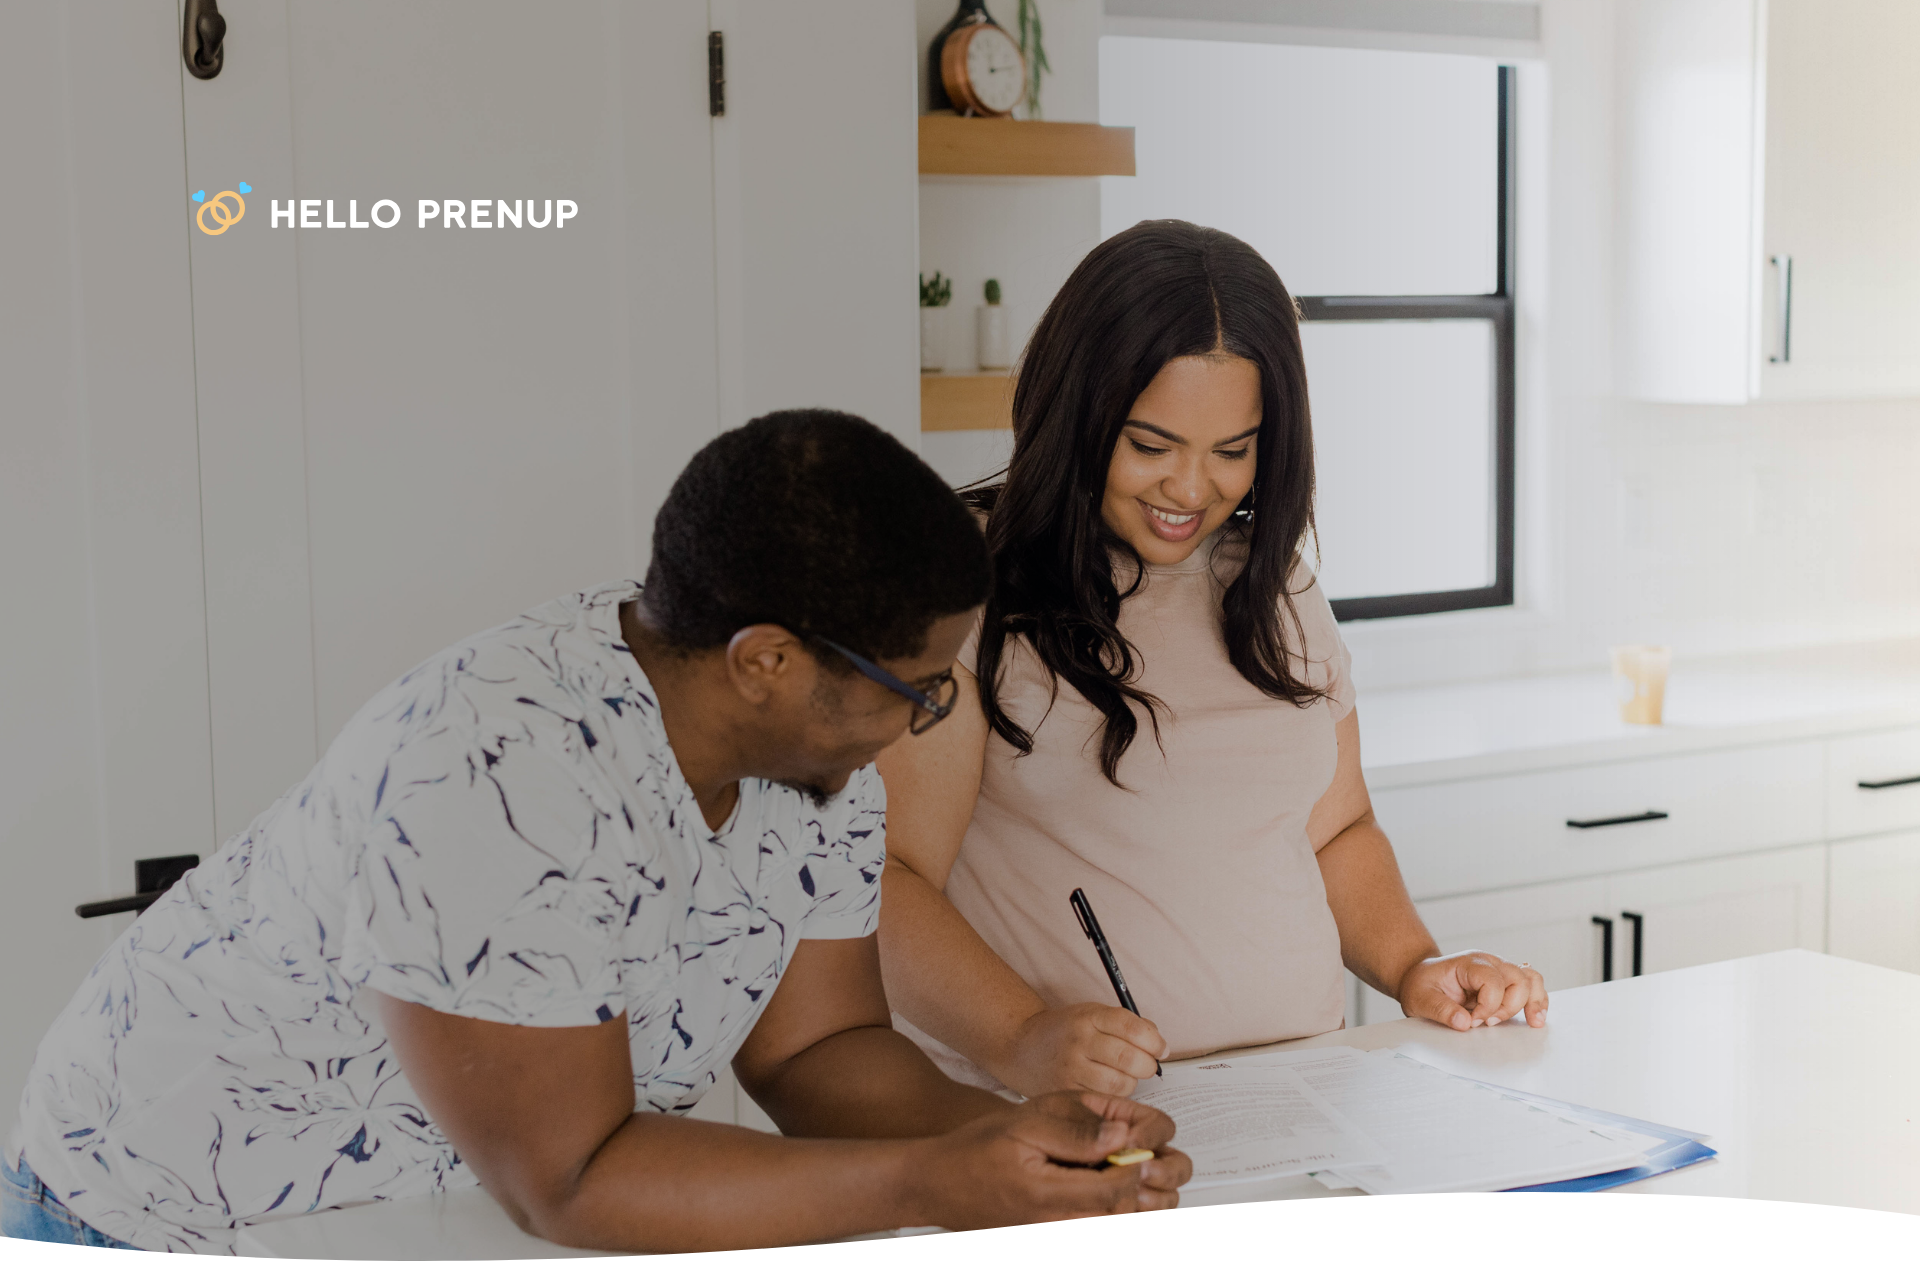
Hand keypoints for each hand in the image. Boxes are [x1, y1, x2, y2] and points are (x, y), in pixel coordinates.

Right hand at [907, 1091, 1191, 1229]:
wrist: (937, 1183)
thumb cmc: (973, 1153)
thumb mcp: (1023, 1125)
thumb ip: (1074, 1132)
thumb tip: (1120, 1135)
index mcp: (1052, 1197)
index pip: (1121, 1190)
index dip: (1138, 1161)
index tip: (1135, 1137)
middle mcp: (1059, 1225)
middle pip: (1126, 1214)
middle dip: (1143, 1182)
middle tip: (1140, 1152)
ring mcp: (1057, 1233)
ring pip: (1114, 1221)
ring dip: (1130, 1195)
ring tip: (1122, 1162)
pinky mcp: (1055, 1233)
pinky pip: (1096, 1222)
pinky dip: (1110, 1203)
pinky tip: (1099, 1177)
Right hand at [995, 1002, 1167, 1097]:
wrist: (1020, 1046)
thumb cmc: (1063, 1031)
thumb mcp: (1091, 1015)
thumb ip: (1125, 1025)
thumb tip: (1159, 1044)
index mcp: (1088, 1016)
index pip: (1131, 1027)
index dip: (1154, 1041)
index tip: (1161, 1048)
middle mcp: (1079, 1041)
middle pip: (1130, 1058)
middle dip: (1148, 1065)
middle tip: (1147, 1065)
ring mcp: (1071, 1068)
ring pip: (1120, 1083)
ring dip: (1131, 1082)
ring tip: (1124, 1076)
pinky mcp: (1066, 1091)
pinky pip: (1104, 1099)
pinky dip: (1113, 1096)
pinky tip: (1108, 1088)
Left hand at [1396, 951, 1547, 1029]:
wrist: (1420, 978)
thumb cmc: (1421, 985)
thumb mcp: (1420, 998)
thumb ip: (1441, 1010)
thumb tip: (1465, 1023)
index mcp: (1469, 963)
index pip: (1492, 981)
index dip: (1488, 1006)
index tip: (1472, 1021)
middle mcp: (1489, 963)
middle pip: (1518, 978)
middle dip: (1509, 1006)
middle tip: (1490, 1023)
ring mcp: (1499, 971)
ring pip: (1530, 979)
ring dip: (1534, 1001)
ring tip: (1534, 1021)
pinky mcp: (1504, 983)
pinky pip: (1530, 986)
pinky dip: (1537, 1000)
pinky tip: (1535, 1017)